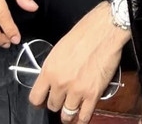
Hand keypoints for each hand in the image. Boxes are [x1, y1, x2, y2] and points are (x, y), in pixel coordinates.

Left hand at [28, 3, 128, 123]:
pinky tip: (82, 114)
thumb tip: (52, 78)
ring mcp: (76, 90)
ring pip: (67, 114)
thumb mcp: (61, 47)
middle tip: (64, 97)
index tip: (44, 100)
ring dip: (69, 112)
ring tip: (73, 108)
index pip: (35, 98)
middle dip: (58, 102)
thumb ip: (54, 67)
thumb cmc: (86, 32)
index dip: (40, 101)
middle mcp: (60, 82)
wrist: (106, 28)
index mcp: (49, 69)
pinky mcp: (93, 94)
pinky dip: (82, 119)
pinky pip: (84, 116)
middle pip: (52, 106)